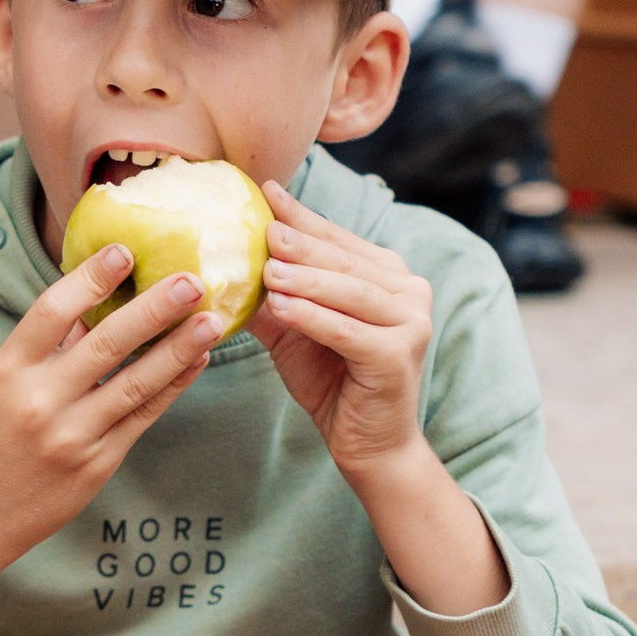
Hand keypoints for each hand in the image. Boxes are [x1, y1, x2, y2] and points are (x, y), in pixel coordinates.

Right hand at [0, 245, 222, 579]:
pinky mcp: (97, 465)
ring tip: (212, 320)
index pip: (52, 310)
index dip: (91, 278)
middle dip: (154, 308)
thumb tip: (96, 300)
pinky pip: (143, 417)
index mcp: (7, 370)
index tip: (124, 252)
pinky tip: (196, 361)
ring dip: (178, 349)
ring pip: (135, 383)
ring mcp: (72, 437)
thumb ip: (47, 348)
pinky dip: (172, 386)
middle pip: (105, 343)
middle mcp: (40, 401)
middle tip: (191, 279)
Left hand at [251, 182, 432, 485]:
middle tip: (264, 228)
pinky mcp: (400, 355)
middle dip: (301, 243)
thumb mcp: (295, 331)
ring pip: (349, 291)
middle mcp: (409, 290)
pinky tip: (280, 306)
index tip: (265, 191)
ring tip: (267, 269)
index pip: (337, 238)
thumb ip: (271, 296)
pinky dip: (313, 318)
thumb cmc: (333, 381)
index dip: (302, 215)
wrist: (370, 444)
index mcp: (388, 275)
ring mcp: (412, 321)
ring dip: (306, 278)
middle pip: (344, 261)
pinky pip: (348, 330)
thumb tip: (224, 261)